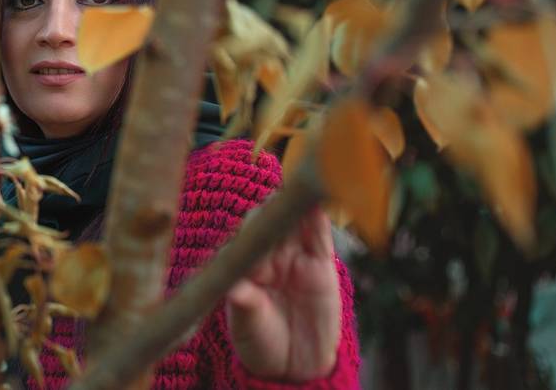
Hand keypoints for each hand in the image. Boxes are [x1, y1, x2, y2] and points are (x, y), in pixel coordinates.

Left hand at [225, 207, 340, 381]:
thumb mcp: (249, 329)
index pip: (246, 238)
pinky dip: (319, 219)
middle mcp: (268, 256)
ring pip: (295, 224)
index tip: (254, 218)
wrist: (295, 366)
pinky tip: (318, 204)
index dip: (250, 226)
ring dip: (297, 205)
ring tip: (301, 190)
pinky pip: (319, 237)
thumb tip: (235, 290)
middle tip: (278, 198)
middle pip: (271, 223)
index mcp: (245, 266)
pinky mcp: (320, 264)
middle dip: (273, 208)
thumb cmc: (261, 343)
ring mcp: (295, 257)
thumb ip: (246, 308)